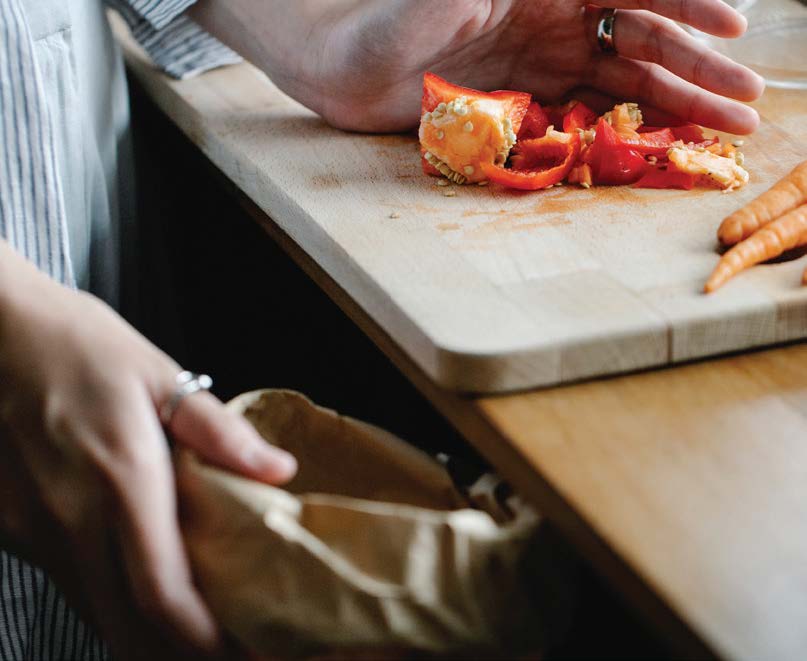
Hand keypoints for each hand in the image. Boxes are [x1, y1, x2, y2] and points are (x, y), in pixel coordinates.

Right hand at [0, 245, 296, 659]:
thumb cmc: (78, 345)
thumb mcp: (158, 375)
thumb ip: (218, 432)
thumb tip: (277, 470)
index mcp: (121, 477)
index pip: (162, 591)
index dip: (202, 639)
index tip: (241, 651)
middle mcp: (70, 517)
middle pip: (125, 623)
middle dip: (174, 653)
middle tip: (221, 653)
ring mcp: (31, 528)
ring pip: (91, 609)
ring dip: (140, 632)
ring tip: (187, 631)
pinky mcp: (8, 526)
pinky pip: (64, 580)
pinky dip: (103, 599)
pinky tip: (132, 587)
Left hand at [197, 0, 762, 134]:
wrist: (335, 64)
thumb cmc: (374, 23)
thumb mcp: (430, 3)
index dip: (685, 4)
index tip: (734, 27)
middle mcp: (550, 16)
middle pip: (639, 40)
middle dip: (696, 69)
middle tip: (749, 102)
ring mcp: (538, 59)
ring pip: (621, 81)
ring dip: (674, 103)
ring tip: (724, 129)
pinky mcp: (520, 98)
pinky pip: (584, 113)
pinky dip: (623, 127)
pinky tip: (659, 142)